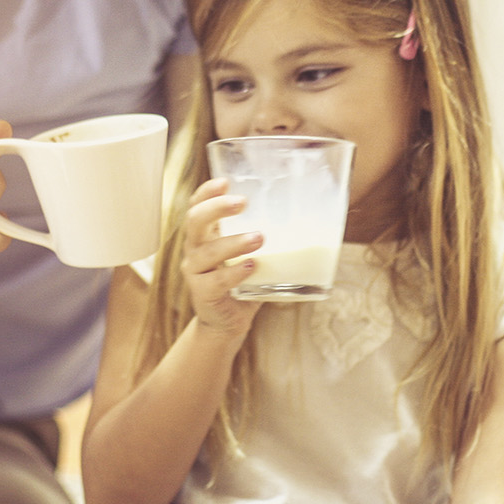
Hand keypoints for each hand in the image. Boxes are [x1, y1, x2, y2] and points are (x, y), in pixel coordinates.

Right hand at [180, 179, 261, 340]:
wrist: (228, 322)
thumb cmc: (243, 281)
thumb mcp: (251, 253)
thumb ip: (264, 234)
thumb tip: (308, 213)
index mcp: (205, 235)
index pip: (197, 205)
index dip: (207, 192)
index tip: (225, 181)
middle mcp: (195, 250)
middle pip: (195, 221)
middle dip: (217, 208)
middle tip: (242, 202)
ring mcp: (196, 272)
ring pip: (206, 252)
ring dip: (234, 242)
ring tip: (259, 238)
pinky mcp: (203, 294)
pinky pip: (215, 281)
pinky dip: (234, 273)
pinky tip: (252, 267)